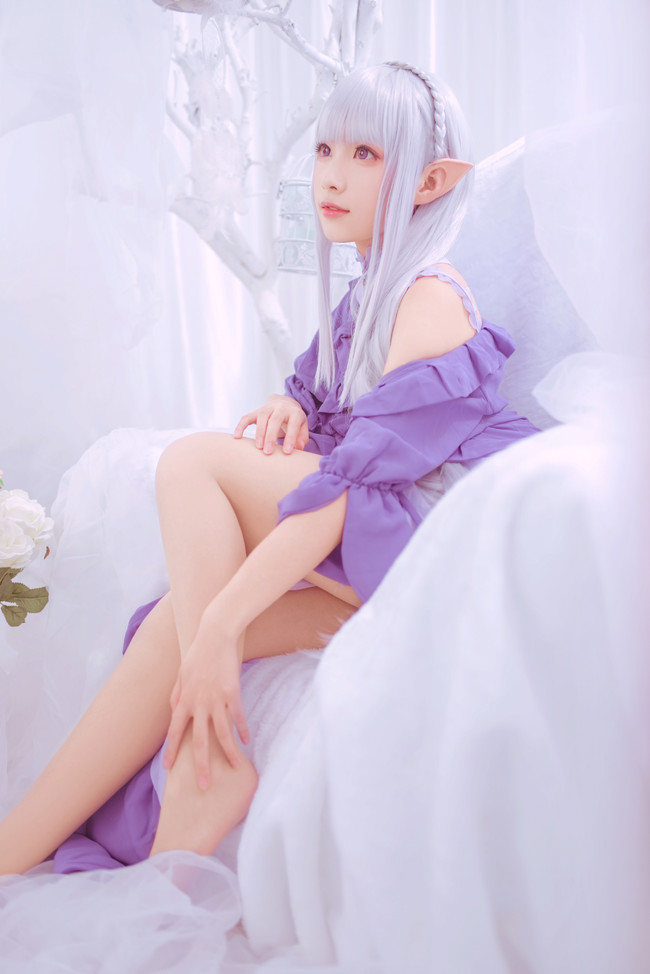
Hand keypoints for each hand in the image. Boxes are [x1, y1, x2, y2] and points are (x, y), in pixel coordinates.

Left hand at [162, 613, 249, 788]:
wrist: (215, 636)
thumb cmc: (197, 654)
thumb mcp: (181, 674)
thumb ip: (177, 694)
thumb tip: (173, 710)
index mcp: (184, 700)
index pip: (175, 731)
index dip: (171, 750)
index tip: (168, 769)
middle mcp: (199, 703)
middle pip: (199, 740)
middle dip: (200, 764)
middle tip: (203, 785)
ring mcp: (216, 699)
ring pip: (222, 733)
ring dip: (227, 753)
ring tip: (233, 767)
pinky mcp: (233, 693)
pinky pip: (238, 716)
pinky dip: (242, 729)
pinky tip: (246, 740)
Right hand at [233, 394, 308, 454]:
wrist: (284, 403)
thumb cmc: (294, 420)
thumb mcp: (302, 426)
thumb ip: (302, 437)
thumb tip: (299, 448)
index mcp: (294, 412)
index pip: (293, 424)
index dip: (290, 438)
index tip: (287, 452)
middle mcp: (281, 407)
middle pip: (275, 419)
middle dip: (271, 436)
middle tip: (268, 452)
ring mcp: (267, 408)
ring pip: (262, 417)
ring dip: (259, 432)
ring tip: (258, 447)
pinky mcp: (256, 411)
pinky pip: (246, 417)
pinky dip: (241, 426)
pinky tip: (237, 437)